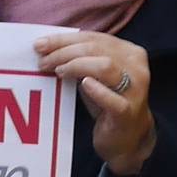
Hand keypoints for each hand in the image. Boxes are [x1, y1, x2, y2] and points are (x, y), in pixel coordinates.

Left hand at [35, 31, 154, 175]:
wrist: (127, 138)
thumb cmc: (107, 102)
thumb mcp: (96, 75)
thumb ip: (81, 58)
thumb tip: (47, 46)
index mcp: (130, 52)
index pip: (94, 38)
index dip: (64, 38)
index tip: (40, 43)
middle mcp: (136, 67)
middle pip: (96, 49)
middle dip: (64, 51)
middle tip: (43, 60)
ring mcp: (135, 90)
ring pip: (105, 66)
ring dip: (75, 65)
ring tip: (58, 71)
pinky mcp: (128, 112)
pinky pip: (113, 99)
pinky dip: (97, 90)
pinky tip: (84, 84)